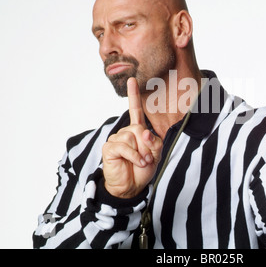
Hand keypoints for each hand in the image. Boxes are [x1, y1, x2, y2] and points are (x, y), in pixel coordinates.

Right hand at [102, 78, 162, 198]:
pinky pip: (125, 147)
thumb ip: (154, 142)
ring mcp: (116, 139)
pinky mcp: (109, 148)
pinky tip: (136, 163)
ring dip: (141, 153)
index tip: (132, 80)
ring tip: (141, 162)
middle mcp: (125, 132)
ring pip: (132, 138)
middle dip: (147, 145)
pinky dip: (134, 157)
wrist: (131, 187)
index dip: (133, 95)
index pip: (135, 110)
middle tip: (146, 158)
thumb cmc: (142, 169)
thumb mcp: (155, 155)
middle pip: (139, 129)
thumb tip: (144, 132)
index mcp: (136, 131)